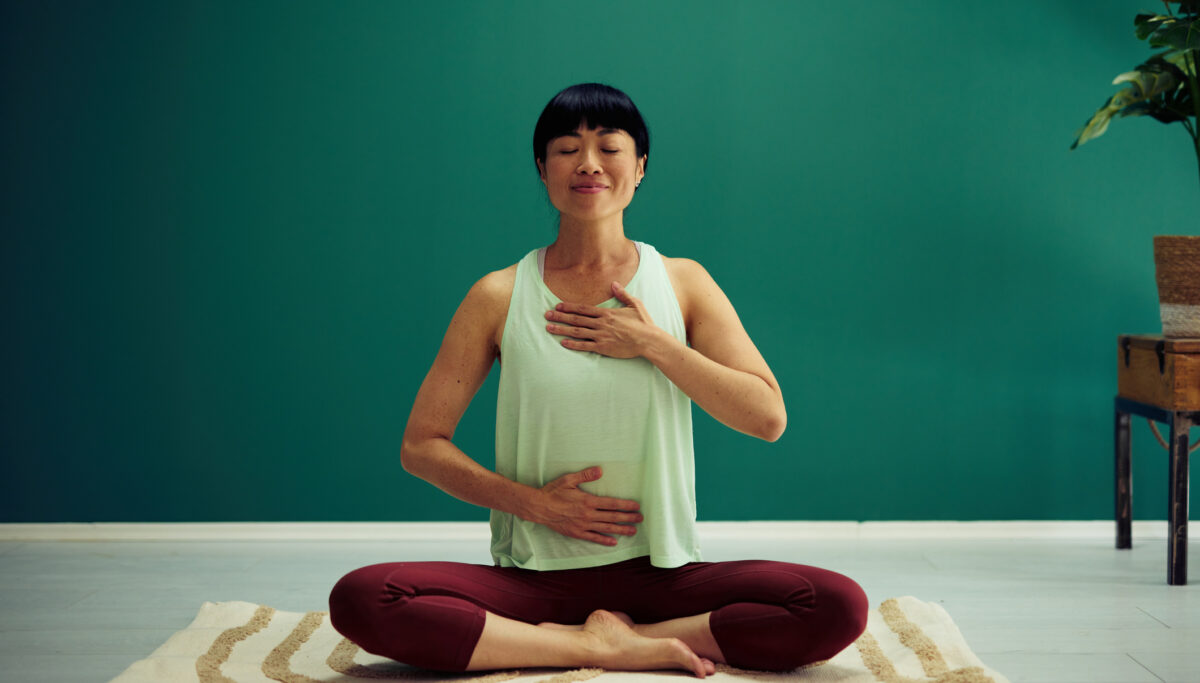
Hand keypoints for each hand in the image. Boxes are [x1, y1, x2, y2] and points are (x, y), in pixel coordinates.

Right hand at [527, 466, 642, 545]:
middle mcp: (588, 515)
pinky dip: (604, 540)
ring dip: (621, 529)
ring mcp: (583, 525)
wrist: (539, 508)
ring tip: (633, 531)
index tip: (636, 506)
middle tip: (640, 519)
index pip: (612, 504)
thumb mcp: (568, 480)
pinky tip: (614, 542)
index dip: (626, 505)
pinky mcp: (577, 533)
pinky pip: (593, 538)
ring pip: (606, 528)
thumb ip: (585, 475)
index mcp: (588, 501)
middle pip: (612, 517)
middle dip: (628, 518)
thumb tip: (600, 470)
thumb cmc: (553, 492)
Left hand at [544, 282, 661, 358]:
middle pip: (576, 319)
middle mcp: (601, 323)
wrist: (649, 340)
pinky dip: (573, 344)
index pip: (583, 309)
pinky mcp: (603, 348)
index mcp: (607, 313)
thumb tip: (614, 283)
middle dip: (560, 317)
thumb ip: (623, 294)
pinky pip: (585, 346)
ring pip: (577, 332)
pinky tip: (563, 343)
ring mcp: (601, 336)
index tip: (557, 306)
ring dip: (561, 330)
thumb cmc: (643, 323)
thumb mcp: (635, 304)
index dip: (569, 307)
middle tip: (546, 315)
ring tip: (549, 328)